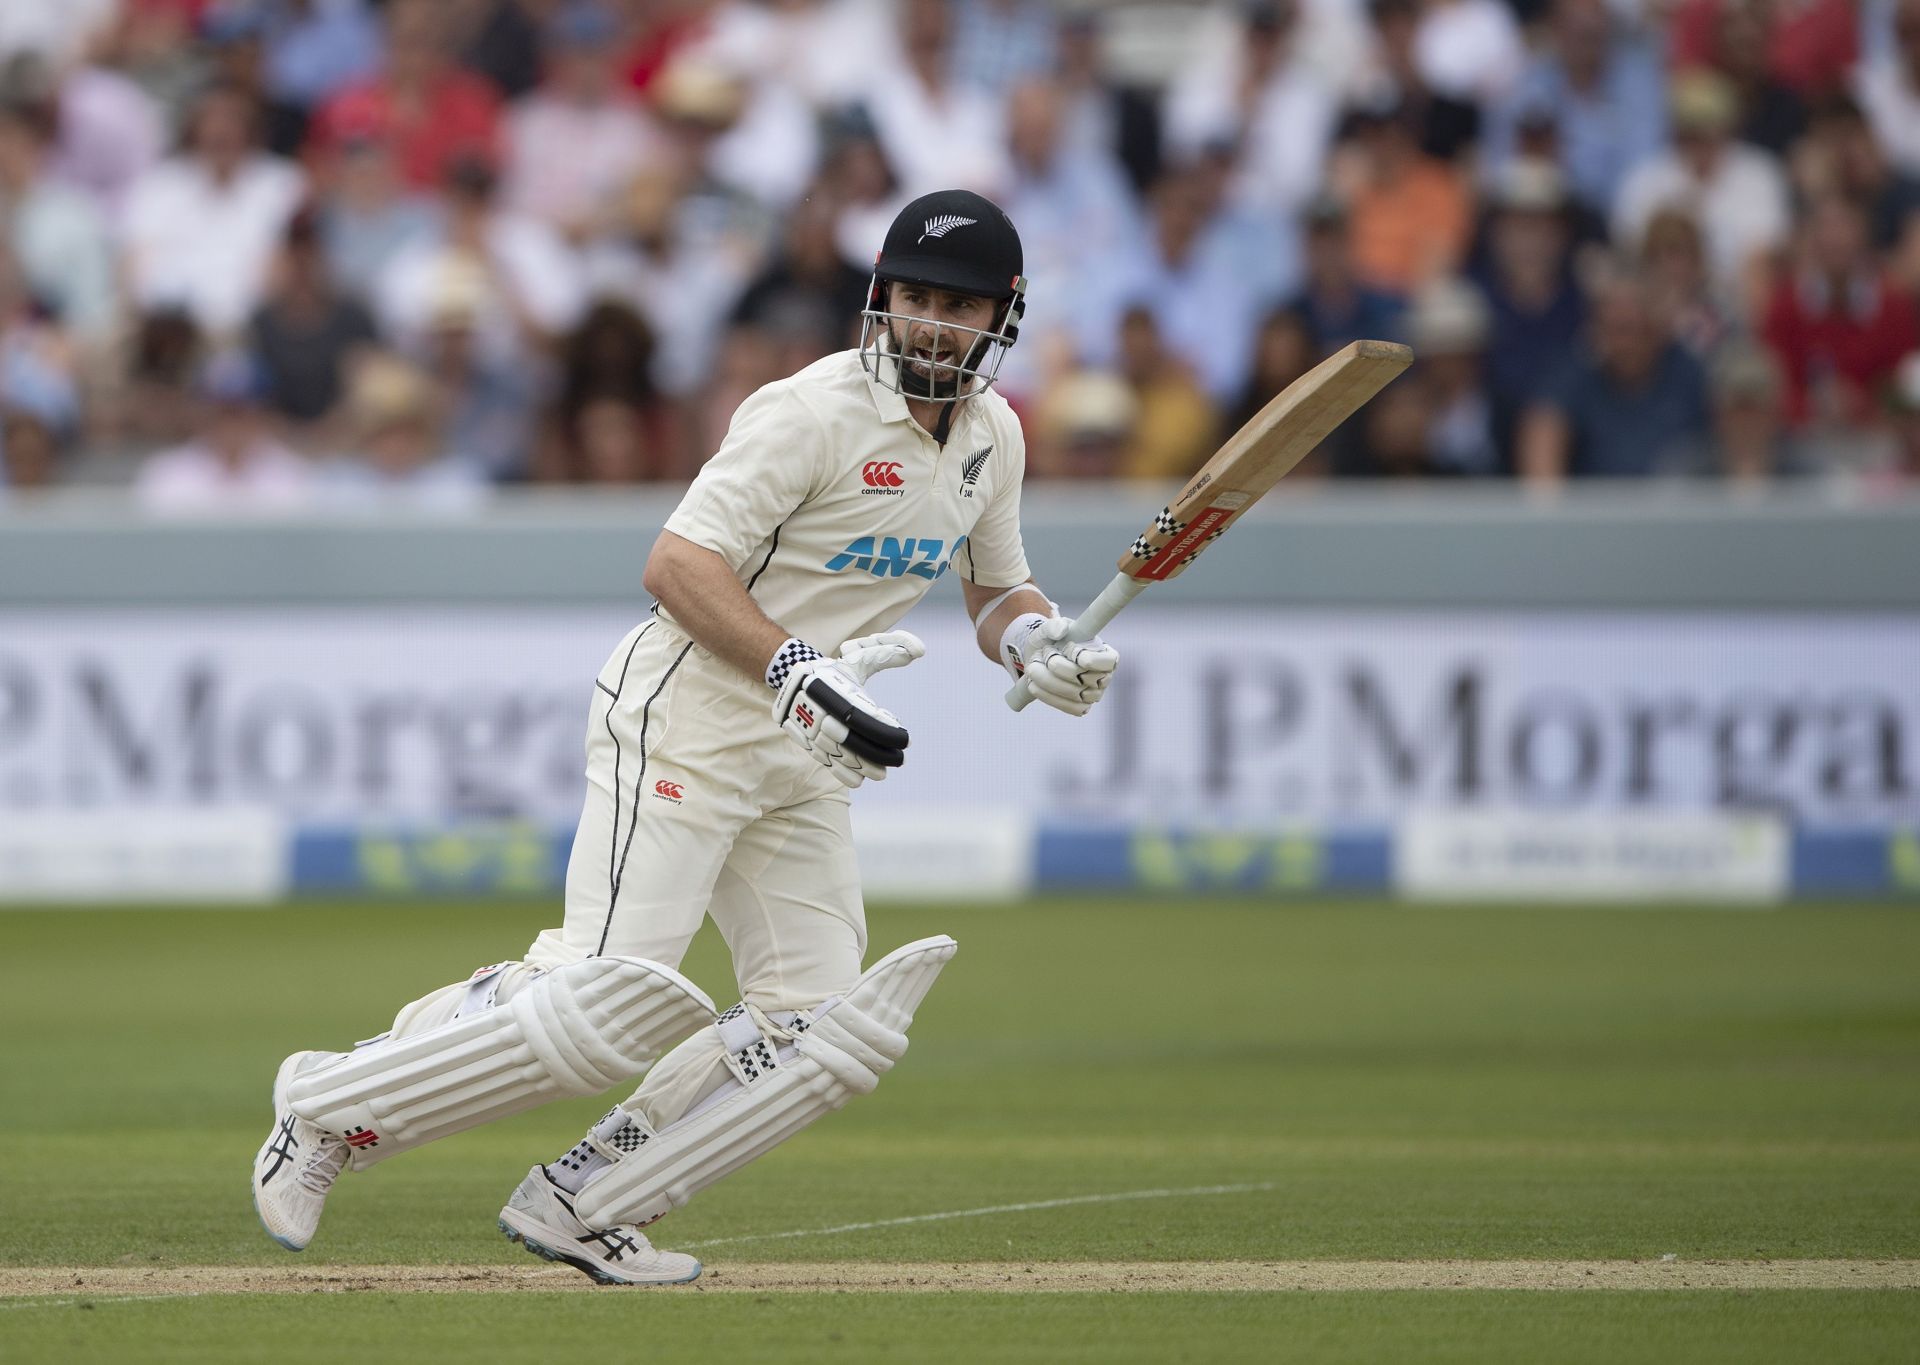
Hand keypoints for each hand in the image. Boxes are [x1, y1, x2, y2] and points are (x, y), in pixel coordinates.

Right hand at [771, 634, 920, 787]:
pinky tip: (863, 777)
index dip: (887, 730)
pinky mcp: (810, 744)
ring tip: (884, 771)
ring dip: (866, 767)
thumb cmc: (834, 672)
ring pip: (843, 756)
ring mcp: (815, 731)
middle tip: (900, 757)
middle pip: (856, 741)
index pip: (866, 717)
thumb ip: (888, 652)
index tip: (905, 735)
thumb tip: (920, 650)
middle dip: (881, 754)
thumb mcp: (859, 658)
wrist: (793, 682)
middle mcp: (825, 713)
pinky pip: (828, 764)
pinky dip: (846, 774)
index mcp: (838, 692)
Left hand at [1004, 615, 1118, 716]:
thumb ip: (1053, 625)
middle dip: (1058, 665)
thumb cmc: (1051, 641)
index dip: (1092, 659)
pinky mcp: (1081, 707)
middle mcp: (1105, 676)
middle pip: (1087, 678)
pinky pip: (1069, 707)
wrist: (1039, 660)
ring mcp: (1095, 694)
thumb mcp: (1049, 628)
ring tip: (1033, 667)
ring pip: (1074, 694)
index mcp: (1105, 653)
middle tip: (1044, 653)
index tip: (1069, 649)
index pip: (1109, 661)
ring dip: (1048, 681)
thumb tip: (1062, 629)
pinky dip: (1048, 696)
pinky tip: (1034, 685)